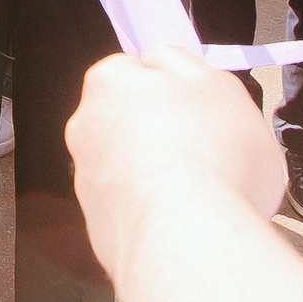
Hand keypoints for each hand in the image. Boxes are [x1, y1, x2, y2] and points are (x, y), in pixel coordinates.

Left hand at [66, 49, 286, 281]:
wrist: (190, 239)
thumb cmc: (211, 155)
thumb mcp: (217, 82)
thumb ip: (182, 63)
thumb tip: (160, 62)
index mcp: (108, 84)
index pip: (130, 70)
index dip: (168, 88)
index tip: (194, 107)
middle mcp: (85, 130)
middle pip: (126, 122)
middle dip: (161, 134)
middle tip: (207, 151)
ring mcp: (88, 183)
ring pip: (129, 170)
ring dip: (159, 177)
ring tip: (205, 193)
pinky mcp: (100, 230)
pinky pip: (132, 212)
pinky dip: (156, 215)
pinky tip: (188, 222)